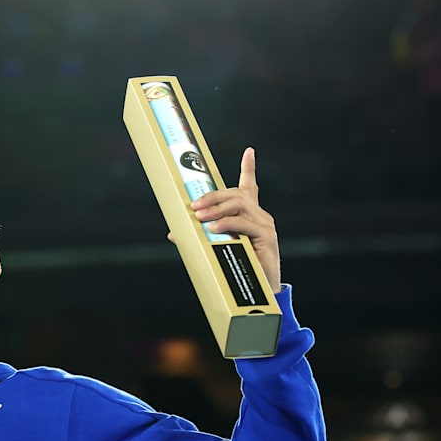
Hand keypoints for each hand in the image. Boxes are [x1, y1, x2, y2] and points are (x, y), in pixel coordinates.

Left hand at [168, 148, 280, 290]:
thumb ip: (199, 236)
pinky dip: (227, 224)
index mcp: (249, 214)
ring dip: (216, 209)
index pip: (250, 186)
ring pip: (239, 205)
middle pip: (237, 194)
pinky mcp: (266, 235)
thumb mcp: (217, 247)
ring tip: (200, 217)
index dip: (249, 168)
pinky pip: (244, 224)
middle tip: (194, 206)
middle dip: (213, 196)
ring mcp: (264, 223)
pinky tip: (214, 228)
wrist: (261, 289)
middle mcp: (259, 215)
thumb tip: (174, 232)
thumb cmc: (238, 265)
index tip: (249, 151)